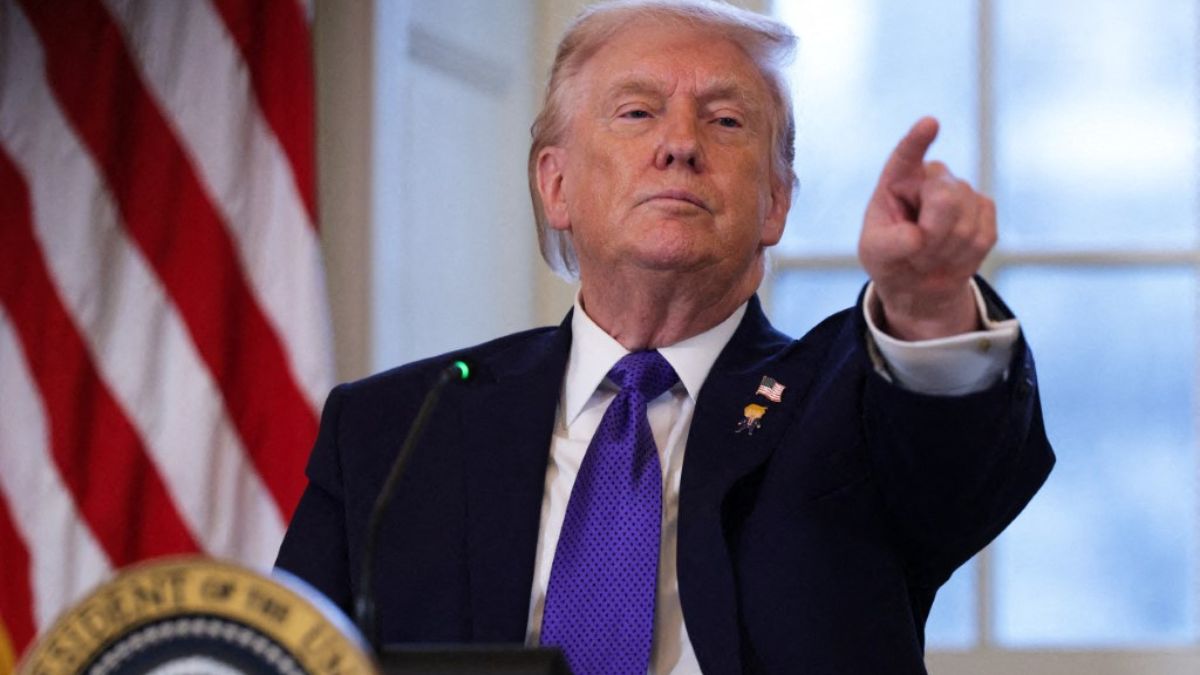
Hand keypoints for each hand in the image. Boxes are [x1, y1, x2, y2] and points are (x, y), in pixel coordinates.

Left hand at [858, 117, 994, 340]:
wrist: (918, 279)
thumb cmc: (890, 256)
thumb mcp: (875, 253)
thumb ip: (890, 244)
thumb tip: (918, 237)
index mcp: (898, 179)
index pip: (906, 156)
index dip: (918, 140)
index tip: (929, 124)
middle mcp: (932, 177)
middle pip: (946, 199)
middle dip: (932, 235)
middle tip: (915, 252)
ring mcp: (962, 190)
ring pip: (965, 223)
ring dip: (945, 251)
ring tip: (929, 255)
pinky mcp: (985, 209)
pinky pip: (982, 235)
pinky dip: (964, 256)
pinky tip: (951, 255)